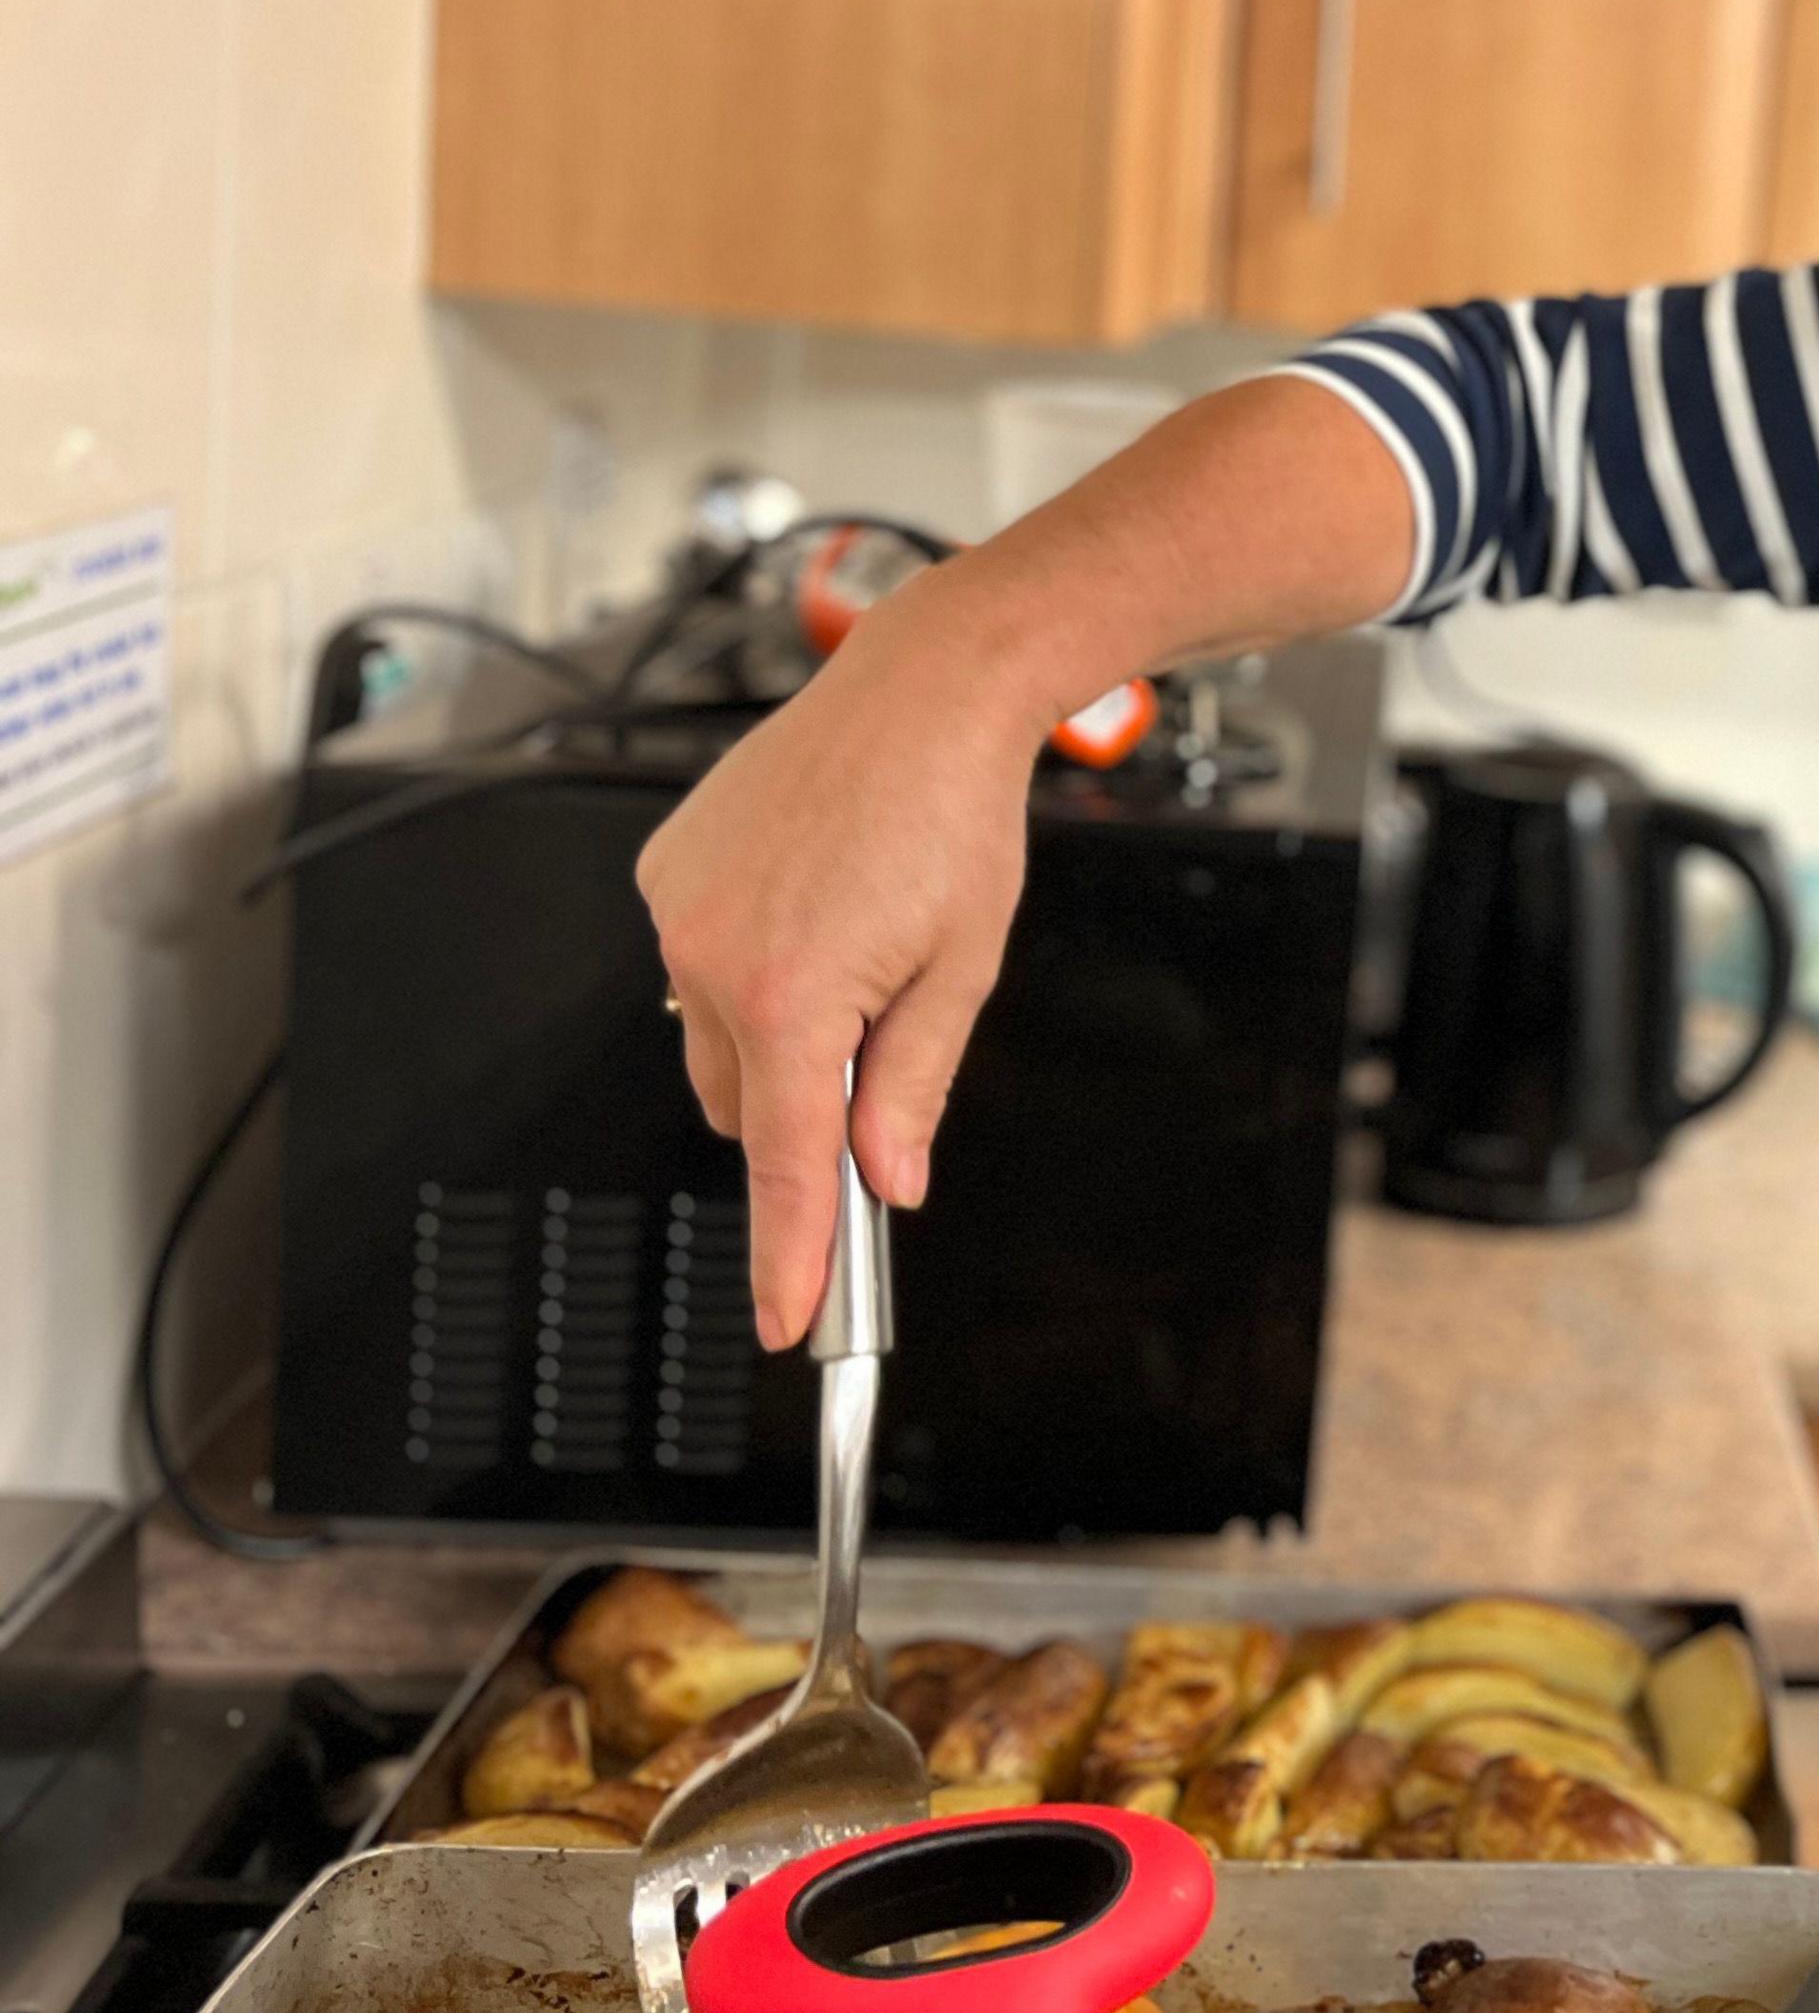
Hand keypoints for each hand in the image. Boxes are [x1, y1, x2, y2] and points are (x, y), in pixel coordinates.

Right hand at [636, 573, 1052, 1348]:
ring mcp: (677, 910)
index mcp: (790, 996)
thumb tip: (888, 1181)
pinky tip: (815, 898)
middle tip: (881, 1040)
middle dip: (806, 1105)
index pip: (787, 1166)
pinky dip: (747, 962)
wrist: (921, 690)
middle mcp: (709, 958)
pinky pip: (698, 961)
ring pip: (716, 1037)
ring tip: (859, 939)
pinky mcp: (664, 869)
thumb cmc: (954, 816)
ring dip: (777, 1029)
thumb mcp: (960, 971)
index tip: (788, 1322)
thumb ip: (912, 1088)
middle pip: (748, 1108)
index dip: (790, 1255)